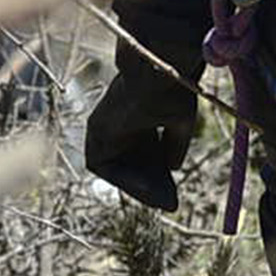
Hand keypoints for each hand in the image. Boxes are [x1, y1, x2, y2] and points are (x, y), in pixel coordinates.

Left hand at [84, 55, 200, 211]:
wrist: (156, 74)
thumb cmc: (171, 90)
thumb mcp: (179, 122)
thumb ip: (174, 145)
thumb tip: (173, 168)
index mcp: (139, 113)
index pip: (146, 150)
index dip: (160, 170)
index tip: (173, 189)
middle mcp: (118, 122)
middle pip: (133, 162)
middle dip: (152, 183)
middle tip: (170, 202)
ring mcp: (104, 128)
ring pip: (120, 167)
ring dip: (139, 186)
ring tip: (162, 202)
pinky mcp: (95, 133)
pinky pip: (106, 167)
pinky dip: (125, 179)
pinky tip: (149, 189)